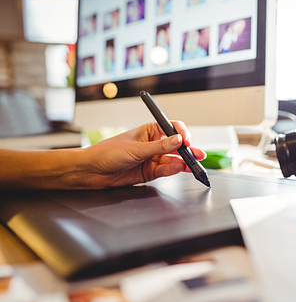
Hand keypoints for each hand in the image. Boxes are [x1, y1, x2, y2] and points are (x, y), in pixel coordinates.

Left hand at [83, 122, 205, 188]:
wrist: (92, 172)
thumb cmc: (107, 153)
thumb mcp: (135, 149)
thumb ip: (159, 147)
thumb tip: (178, 140)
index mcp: (149, 131)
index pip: (172, 128)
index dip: (181, 133)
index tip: (186, 140)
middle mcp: (153, 144)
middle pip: (176, 146)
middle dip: (188, 150)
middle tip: (197, 154)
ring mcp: (152, 159)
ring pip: (174, 159)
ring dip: (183, 162)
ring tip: (191, 165)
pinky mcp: (151, 172)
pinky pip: (166, 170)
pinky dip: (173, 170)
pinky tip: (179, 169)